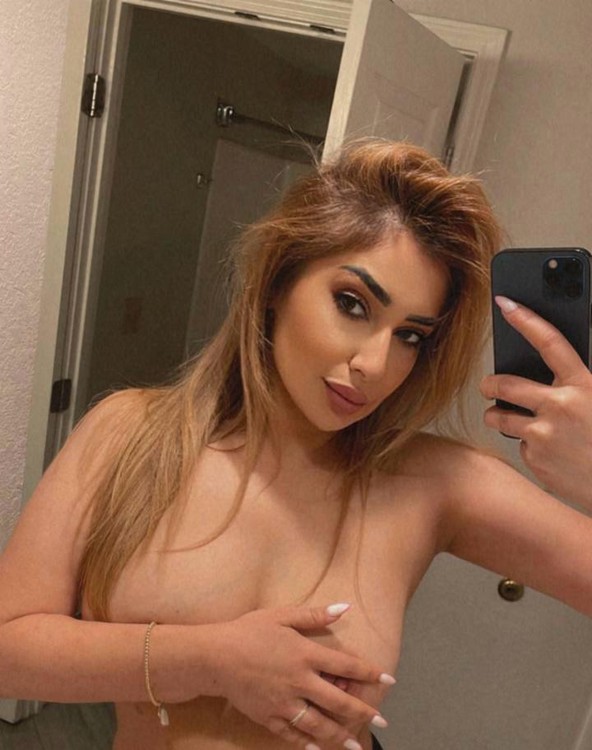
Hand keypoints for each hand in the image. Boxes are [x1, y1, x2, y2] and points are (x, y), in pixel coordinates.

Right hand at [208, 603, 393, 748]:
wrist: (214, 656)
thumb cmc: (248, 631)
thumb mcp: (281, 616)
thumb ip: (314, 615)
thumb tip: (345, 608)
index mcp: (305, 654)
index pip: (346, 666)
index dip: (369, 673)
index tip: (389, 679)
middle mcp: (299, 682)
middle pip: (338, 701)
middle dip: (362, 712)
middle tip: (381, 720)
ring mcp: (284, 703)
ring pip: (319, 724)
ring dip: (340, 735)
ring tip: (356, 746)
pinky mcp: (268, 717)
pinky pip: (292, 734)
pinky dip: (307, 743)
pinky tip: (318, 748)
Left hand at [481, 295, 591, 505]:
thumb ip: (583, 380)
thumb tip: (562, 364)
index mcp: (584, 386)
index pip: (549, 342)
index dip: (526, 319)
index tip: (505, 303)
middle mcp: (559, 407)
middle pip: (505, 384)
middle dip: (490, 383)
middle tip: (488, 385)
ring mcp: (543, 435)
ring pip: (500, 418)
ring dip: (497, 415)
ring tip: (503, 416)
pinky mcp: (535, 460)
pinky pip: (521, 447)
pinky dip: (531, 447)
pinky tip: (551, 453)